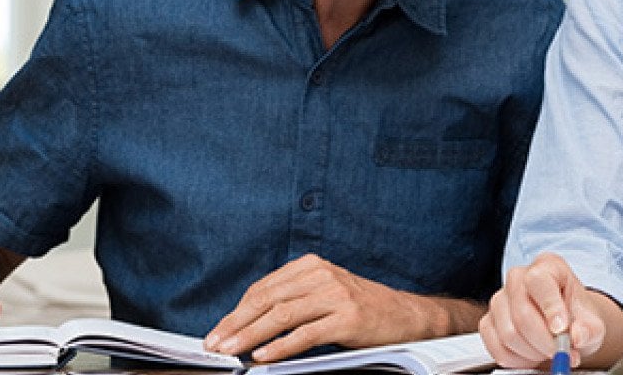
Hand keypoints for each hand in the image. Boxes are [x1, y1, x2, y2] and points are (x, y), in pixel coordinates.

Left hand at [203, 254, 466, 361]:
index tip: (218, 331)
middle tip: (214, 344)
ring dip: (250, 335)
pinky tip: (263, 357)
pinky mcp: (348, 318)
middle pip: (267, 300)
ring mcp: (336, 295)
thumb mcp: (325, 294)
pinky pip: (307, 333)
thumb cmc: (362, 310)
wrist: (408, 317)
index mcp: (311, 266)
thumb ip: (293, 300)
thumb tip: (249, 323)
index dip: (236, 311)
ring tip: (230, 352)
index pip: (263, 288)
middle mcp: (322, 275)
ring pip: (282, 316)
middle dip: (236, 324)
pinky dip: (281, 346)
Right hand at [479, 253, 608, 368]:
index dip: (549, 307)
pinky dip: (517, 360)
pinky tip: (532, 356)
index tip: (561, 330)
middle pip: (522, 313)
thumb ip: (589, 329)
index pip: (538, 280)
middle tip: (561, 353)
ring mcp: (499, 300)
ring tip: (548, 352)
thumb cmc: (576, 319)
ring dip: (532, 353)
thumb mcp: (593, 323)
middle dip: (544, 341)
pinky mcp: (488, 322)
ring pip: (509, 334)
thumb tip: (578, 336)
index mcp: (547, 266)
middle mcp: (518, 278)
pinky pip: (497, 347)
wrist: (565, 328)